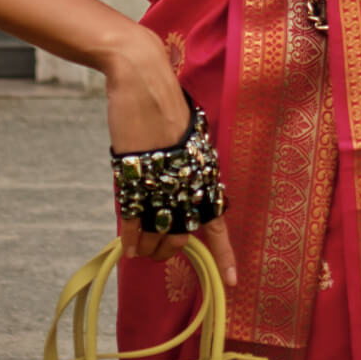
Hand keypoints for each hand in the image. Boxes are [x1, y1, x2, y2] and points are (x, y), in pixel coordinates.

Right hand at [106, 23, 236, 285]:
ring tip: (141, 248)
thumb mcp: (185, 138)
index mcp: (204, 169)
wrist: (143, 77)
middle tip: (159, 248)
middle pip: (182, 233)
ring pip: (158, 231)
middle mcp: (186, 179)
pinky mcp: (134, 175)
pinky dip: (131, 237)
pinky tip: (128, 248)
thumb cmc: (164, 102)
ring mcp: (160, 179)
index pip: (217, 221)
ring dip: (149, 245)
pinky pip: (134, 220)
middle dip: (171, 248)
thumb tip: (182, 191)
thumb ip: (187, 166)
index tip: (232, 282)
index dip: (224, 254)